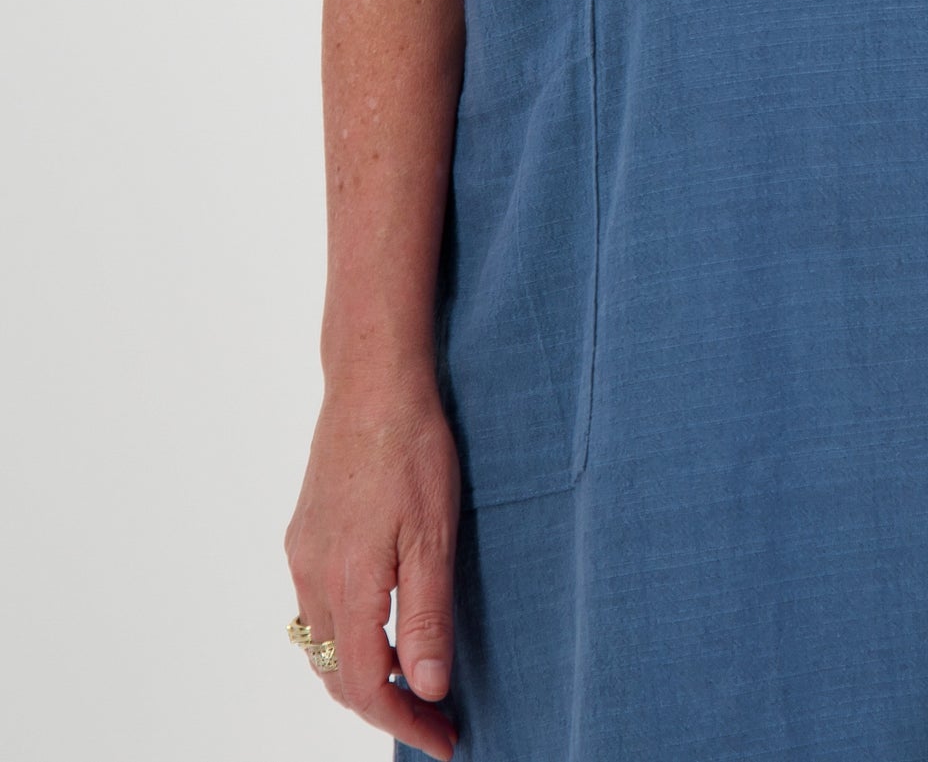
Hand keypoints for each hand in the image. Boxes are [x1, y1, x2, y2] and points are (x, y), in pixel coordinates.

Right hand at [285, 374, 460, 757]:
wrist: (372, 381)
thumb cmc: (412, 447)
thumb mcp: (435, 533)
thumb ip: (427, 614)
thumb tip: (427, 688)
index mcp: (347, 584)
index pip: (366, 686)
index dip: (404, 722)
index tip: (444, 740)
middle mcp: (313, 576)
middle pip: (336, 674)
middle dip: (384, 707)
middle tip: (435, 718)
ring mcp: (303, 553)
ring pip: (321, 643)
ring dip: (362, 674)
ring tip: (413, 681)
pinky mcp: (304, 531)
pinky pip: (316, 607)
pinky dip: (347, 635)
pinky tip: (382, 622)